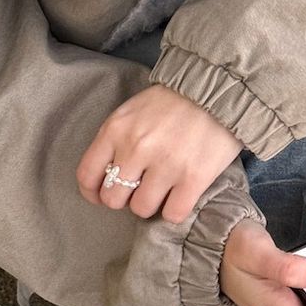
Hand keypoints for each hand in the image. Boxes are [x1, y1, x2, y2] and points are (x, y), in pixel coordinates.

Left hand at [76, 84, 242, 222]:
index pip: (87, 175)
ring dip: (151, 205)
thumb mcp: (132, 111)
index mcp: (116, 130)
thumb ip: (117, 140)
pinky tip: (180, 198)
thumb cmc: (174, 102)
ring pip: (142, 209)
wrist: (218, 90)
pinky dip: (174, 211)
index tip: (102, 195)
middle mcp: (136, 148)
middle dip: (125, 199)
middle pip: (113, 198)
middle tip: (139, 190)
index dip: (93, 193)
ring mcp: (165, 165)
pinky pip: (172, 214)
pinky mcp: (193, 178)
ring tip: (163, 192)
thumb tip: (110, 175)